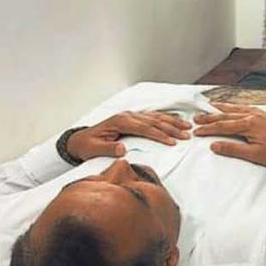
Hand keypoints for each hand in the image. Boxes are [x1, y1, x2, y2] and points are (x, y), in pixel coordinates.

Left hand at [67, 111, 190, 160]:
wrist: (78, 141)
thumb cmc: (86, 146)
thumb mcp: (93, 150)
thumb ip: (108, 149)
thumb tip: (123, 149)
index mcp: (120, 121)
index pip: (145, 128)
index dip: (160, 135)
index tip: (172, 142)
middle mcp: (127, 116)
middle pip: (154, 121)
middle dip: (172, 128)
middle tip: (187, 135)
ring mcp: (130, 116)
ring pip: (155, 117)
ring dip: (172, 122)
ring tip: (187, 127)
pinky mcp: (132, 118)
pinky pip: (152, 116)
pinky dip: (166, 117)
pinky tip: (176, 119)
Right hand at [193, 103, 265, 168]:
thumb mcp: (254, 155)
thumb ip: (233, 149)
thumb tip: (214, 145)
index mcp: (249, 124)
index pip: (223, 125)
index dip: (208, 128)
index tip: (196, 131)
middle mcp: (253, 115)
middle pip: (226, 115)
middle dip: (210, 117)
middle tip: (196, 118)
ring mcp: (259, 113)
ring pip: (235, 109)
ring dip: (220, 109)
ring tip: (208, 107)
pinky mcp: (265, 114)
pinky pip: (245, 107)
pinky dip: (234, 107)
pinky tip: (230, 107)